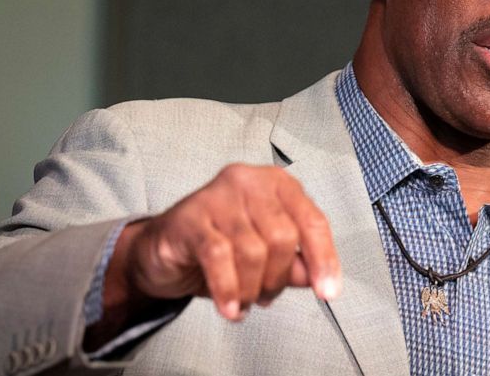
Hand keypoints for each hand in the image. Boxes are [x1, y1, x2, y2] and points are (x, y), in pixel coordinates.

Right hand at [109, 163, 340, 321]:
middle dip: (278, 279)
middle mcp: (249, 182)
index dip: (324, 258)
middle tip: (266, 297)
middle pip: (283, 238)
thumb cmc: (219, 245)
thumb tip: (318, 277)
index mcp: (276, 184)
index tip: (328, 290)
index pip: (313, 220)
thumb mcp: (265, 255)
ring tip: (243, 301)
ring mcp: (218, 195)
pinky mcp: (190, 217)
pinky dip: (228, 290)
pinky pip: (219, 258)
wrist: (161, 249)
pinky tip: (230, 308)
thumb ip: (295, 263)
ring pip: (252, 251)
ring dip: (251, 289)